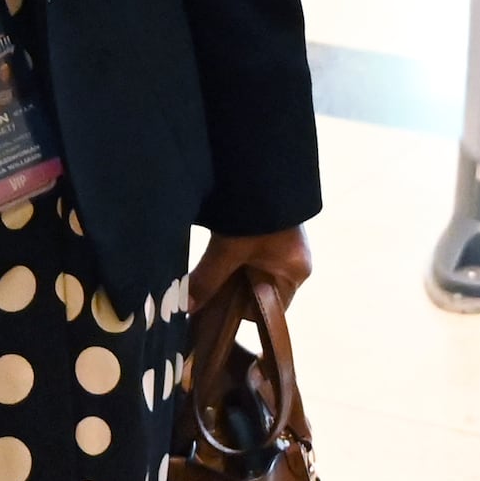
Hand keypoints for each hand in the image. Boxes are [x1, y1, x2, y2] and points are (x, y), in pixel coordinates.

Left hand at [189, 227, 311, 318]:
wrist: (261, 166)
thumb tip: (185, 308)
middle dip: (232, 293)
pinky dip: (232, 259)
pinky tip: (213, 256)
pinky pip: (250, 257)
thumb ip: (208, 280)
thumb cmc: (254, 215)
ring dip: (229, 275)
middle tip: (202, 294)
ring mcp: (284, 248)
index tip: (212, 312)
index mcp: (295, 273)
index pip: (270, 312)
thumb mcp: (228, 250)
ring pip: (251, 274)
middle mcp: (294, 264)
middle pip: (259, 293)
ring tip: (205, 274)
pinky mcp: (271, 233)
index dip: (241, 314)